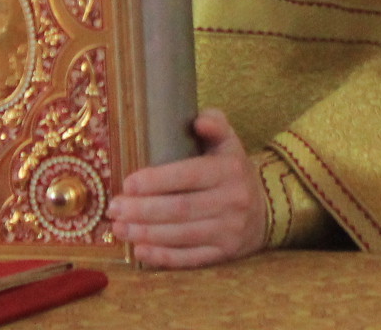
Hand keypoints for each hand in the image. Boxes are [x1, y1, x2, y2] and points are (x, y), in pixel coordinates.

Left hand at [109, 109, 267, 268]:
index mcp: (230, 169)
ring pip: (182, 235)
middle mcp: (232, 201)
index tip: (128, 183)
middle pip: (181, 209)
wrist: (266, 210)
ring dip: (146, 233)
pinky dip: (163, 256)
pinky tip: (140, 250)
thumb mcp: (229, 143)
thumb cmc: (233, 171)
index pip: (189, 175)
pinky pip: (190, 258)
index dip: (156, 181)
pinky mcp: (224, 253)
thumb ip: (215, 124)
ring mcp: (229, 230)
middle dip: (143, 210)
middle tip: (114, 207)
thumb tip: (198, 121)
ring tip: (119, 228)